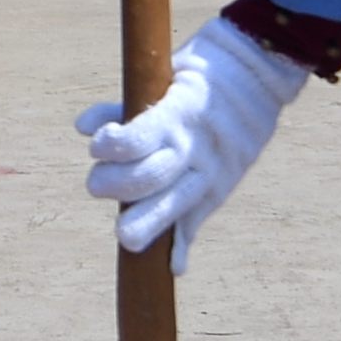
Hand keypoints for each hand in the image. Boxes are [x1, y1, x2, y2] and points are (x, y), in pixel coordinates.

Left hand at [77, 11, 316, 275]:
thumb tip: (81, 127)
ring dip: (144, 225)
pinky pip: (198, 222)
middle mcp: (192, 147)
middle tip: (97, 184)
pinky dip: (183, 246)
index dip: (109, 147)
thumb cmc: (199, 74)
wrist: (259, 75)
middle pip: (146, 180)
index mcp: (176, 113)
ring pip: (172, 208)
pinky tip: (173, 267)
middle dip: (113, 186)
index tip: (97, 146)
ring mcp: (209, 172)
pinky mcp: (219, 189)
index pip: (135, 141)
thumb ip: (122, 107)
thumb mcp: (161, 78)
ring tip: (125, 236)